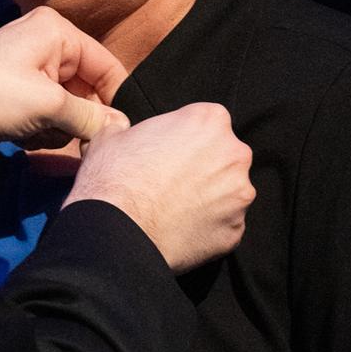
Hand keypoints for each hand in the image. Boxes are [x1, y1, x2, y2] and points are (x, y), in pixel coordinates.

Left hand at [0, 6, 129, 156]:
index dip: (116, 99)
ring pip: (69, 108)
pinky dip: (42, 130)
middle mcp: (46, 45)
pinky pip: (49, 115)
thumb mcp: (48, 105)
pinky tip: (23, 136)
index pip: (106, 65)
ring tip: (35, 131)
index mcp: (56, 32)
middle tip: (69, 135)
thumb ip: (90, 117)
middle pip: (88, 90)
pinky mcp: (19, 95)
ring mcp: (31, 71)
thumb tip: (122, 127)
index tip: (121, 132)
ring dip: (58, 127)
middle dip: (79, 118)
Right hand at [66, 102, 253, 272]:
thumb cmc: (116, 178)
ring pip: (227, 191)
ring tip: (174, 207)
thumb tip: (121, 131)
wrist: (118, 231)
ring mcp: (239, 194)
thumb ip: (128, 128)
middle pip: (224, 155)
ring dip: (208, 197)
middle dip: (204, 165)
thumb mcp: (111, 135)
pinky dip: (208, 225)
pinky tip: (181, 227)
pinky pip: (225, 223)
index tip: (171, 149)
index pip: (207, 121)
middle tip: (172, 179)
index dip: (186, 136)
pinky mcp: (236, 229)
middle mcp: (233, 154)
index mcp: (208, 120)